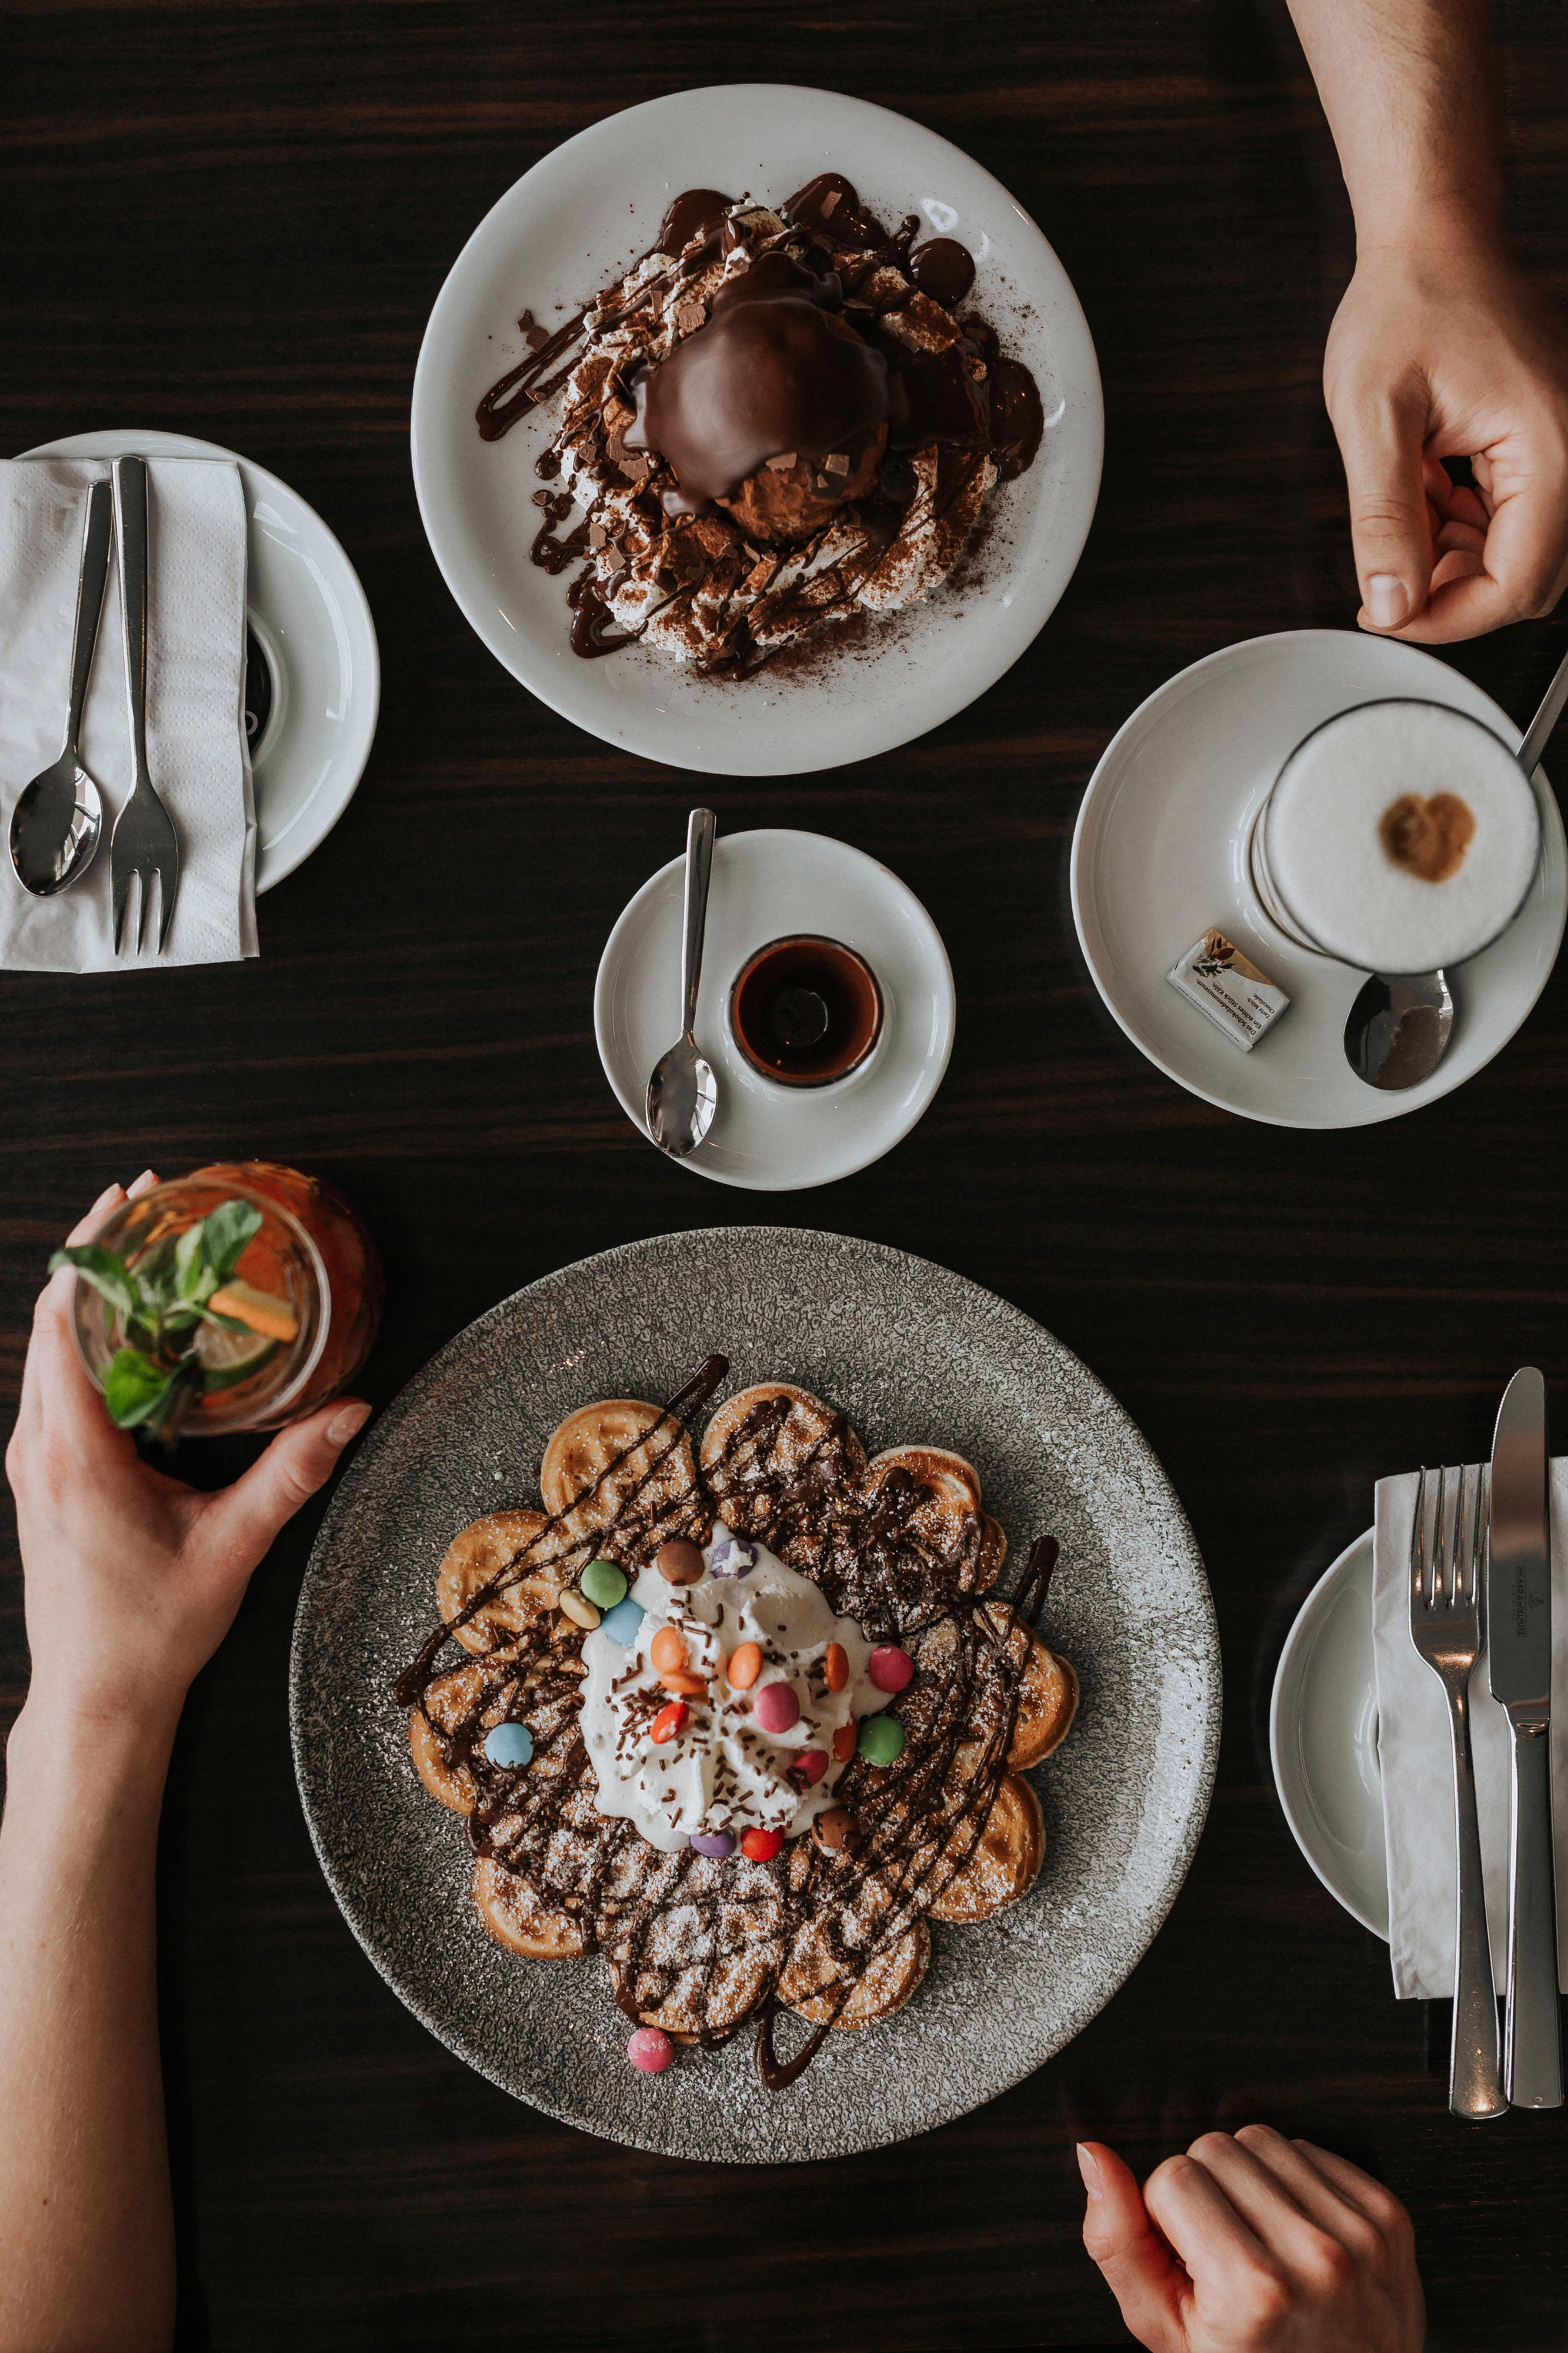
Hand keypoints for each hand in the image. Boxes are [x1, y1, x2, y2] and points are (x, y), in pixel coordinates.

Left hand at [6, 1173, 371, 1739]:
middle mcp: (41, 1448)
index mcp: (77, 1454)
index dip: (97, 1252)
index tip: (132, 1199)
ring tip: (152, 1253)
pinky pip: (55, 1383)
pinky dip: (90, 1340)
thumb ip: (291, 1473)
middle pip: (52, 1320)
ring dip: (94, 1296)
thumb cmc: (149, 1633)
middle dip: (101, 1254)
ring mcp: (34, 1462)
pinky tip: (140, 1331)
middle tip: (154, 1203)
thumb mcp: (233, 1547)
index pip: (66, 1322)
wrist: (94, 1698)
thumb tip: (350, 1412)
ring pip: (49, 1350)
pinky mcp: (43, 1476)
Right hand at [1079, 2125, 1423, 2351]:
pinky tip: (1295, 2234)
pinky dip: (1296, 2183)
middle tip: (1224, 2252)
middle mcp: (1314, 2259)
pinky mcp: (1389, 2218)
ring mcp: (1359, 2236)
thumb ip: (1118, 2243)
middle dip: (1207, 2192)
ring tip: (1260, 2241)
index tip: (1192, 2262)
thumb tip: (1093, 2156)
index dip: (1169, 2219)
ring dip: (1251, 2181)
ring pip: (1263, 2139)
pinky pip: (1313, 2150)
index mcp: (1254, 2292)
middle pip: (1216, 2147)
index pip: (1172, 2176)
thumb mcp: (1166, 2330)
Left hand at [1324, 222, 1567, 641]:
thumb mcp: (1372, 419)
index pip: (1518, 583)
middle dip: (1456, 592)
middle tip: (1389, 570)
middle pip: (1531, 578)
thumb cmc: (1407, 303)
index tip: (1384, 612)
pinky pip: (1516, 518)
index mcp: (1549, 445)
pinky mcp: (1546, 443)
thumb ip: (1384, 521)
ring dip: (1457, 558)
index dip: (1447, 618)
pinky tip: (1426, 490)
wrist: (1432, 238)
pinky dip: (1464, 527)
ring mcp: (1564, 445)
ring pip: (1521, 554)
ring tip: (1405, 508)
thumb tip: (1392, 604)